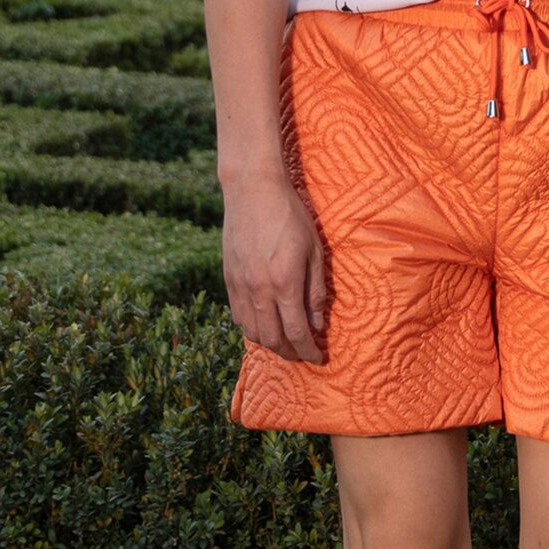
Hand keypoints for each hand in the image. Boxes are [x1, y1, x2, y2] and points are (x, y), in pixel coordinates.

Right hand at [222, 171, 328, 362]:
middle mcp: (259, 289)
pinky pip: (237, 315)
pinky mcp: (228, 277)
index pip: (297, 332)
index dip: (309, 351)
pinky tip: (264, 324)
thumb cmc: (291, 216)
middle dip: (290, 353)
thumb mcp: (314, 250)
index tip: (319, 358)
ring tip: (285, 342)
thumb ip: (315, 290)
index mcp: (284, 283)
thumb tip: (317, 324)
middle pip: (273, 339)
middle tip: (304, 354)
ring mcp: (240, 285)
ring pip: (252, 331)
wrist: (252, 190)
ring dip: (270, 343)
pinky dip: (251, 327)